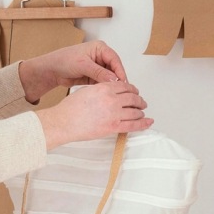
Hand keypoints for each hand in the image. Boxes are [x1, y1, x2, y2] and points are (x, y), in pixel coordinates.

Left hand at [18, 41, 126, 103]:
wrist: (52, 70)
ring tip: (113, 94)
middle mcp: (101, 56)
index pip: (114, 60)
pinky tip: (105, 93)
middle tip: (121, 91)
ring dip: (110, 85)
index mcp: (100, 48)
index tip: (123, 82)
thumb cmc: (64, 60)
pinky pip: (103, 82)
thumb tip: (114, 79)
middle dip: (116, 79)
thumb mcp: (83, 65)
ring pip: (109, 77)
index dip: (120, 71)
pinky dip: (104, 87)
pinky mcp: (94, 76)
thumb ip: (99, 72)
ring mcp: (98, 67)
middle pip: (114, 69)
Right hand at [36, 82, 151, 148]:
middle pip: (133, 98)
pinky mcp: (113, 127)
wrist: (64, 122)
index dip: (133, 89)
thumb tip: (110, 93)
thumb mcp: (87, 91)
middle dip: (139, 100)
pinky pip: (133, 125)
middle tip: (141, 103)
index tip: (135, 92)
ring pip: (135, 111)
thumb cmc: (70, 108)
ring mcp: (114, 113)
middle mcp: (112, 99)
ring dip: (141, 112)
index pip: (125, 86)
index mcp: (105, 88)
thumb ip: (101, 90)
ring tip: (143, 113)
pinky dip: (144, 124)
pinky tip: (149, 122)